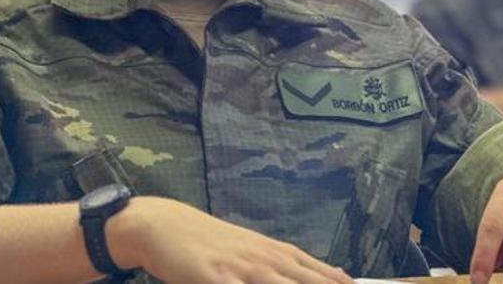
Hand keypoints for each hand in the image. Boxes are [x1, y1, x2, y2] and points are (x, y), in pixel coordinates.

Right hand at [112, 196, 353, 283]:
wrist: (164, 226)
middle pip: (305, 280)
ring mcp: (241, 268)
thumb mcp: (251, 250)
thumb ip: (284, 265)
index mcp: (274, 252)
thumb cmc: (210, 244)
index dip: (338, 283)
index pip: (317, 272)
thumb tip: (330, 275)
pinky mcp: (215, 278)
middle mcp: (263, 259)